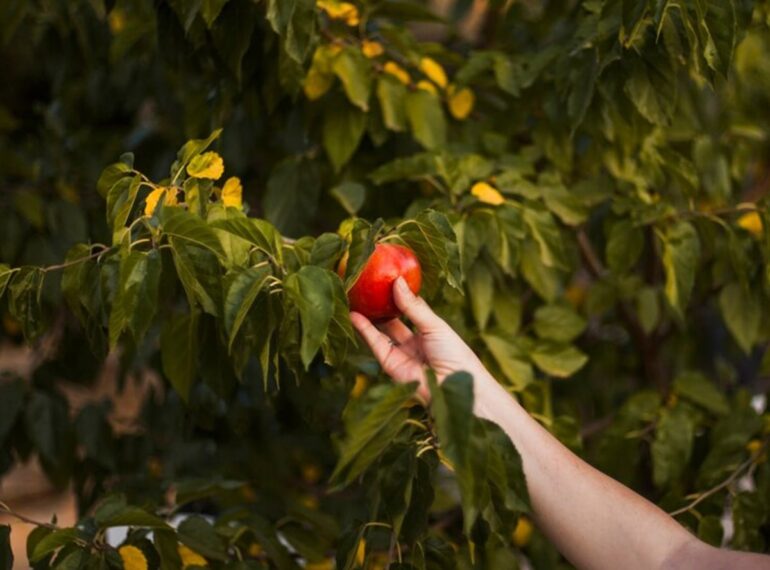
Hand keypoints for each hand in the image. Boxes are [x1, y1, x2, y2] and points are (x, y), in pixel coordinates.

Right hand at [350, 277, 487, 402]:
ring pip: (381, 330)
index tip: (388, 276)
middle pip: (394, 319)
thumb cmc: (454, 353)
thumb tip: (397, 281)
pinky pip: (375, 343)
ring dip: (368, 315)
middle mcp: (415, 341)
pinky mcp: (389, 363)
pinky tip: (354, 314)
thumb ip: (413, 306)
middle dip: (381, 304)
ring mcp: (401, 353)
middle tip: (367, 286)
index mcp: (430, 331)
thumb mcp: (434, 325)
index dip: (401, 294)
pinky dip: (364, 329)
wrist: (453, 386)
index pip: (412, 308)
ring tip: (354, 296)